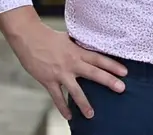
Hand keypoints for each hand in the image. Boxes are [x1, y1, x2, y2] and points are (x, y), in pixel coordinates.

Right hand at [9, 22, 126, 119]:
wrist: (28, 37)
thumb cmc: (48, 36)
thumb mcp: (67, 38)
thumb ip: (79, 45)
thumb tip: (90, 46)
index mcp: (77, 51)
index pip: (98, 58)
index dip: (112, 65)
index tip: (125, 72)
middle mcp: (71, 62)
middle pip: (93, 73)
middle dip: (108, 81)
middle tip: (121, 89)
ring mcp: (60, 72)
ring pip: (75, 90)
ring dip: (84, 103)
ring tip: (91, 115)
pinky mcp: (48, 80)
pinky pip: (57, 97)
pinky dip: (62, 107)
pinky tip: (69, 117)